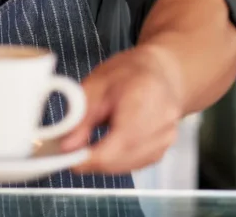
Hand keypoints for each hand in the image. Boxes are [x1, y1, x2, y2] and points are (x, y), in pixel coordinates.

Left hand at [60, 44, 183, 174]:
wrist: (158, 71)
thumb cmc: (127, 73)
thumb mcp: (95, 86)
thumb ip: (81, 118)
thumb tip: (68, 146)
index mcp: (144, 97)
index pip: (120, 139)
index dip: (93, 156)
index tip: (70, 159)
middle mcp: (162, 120)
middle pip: (124, 156)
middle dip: (94, 160)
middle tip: (72, 154)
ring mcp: (167, 135)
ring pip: (129, 164)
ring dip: (105, 162)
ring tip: (87, 148)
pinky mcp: (165, 146)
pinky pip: (137, 163)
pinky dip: (118, 161)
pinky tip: (107, 148)